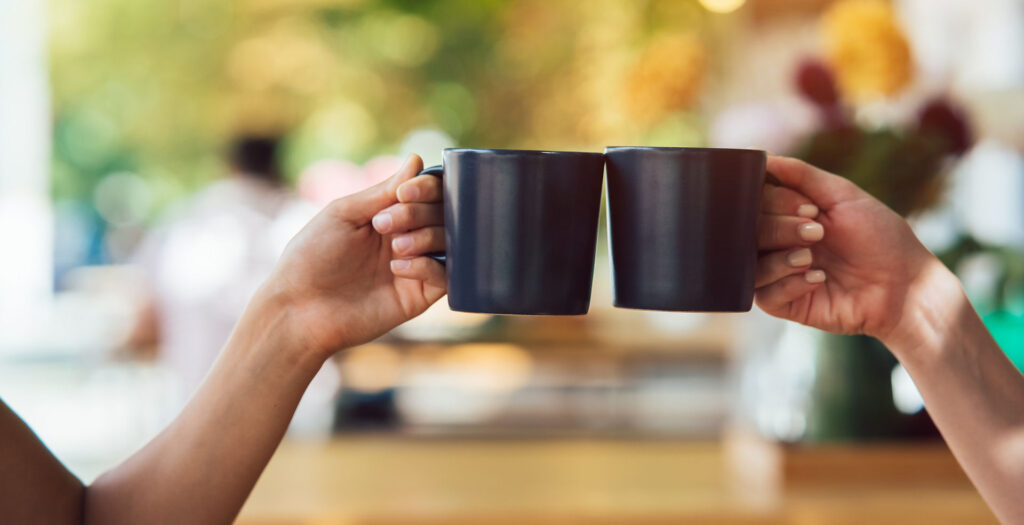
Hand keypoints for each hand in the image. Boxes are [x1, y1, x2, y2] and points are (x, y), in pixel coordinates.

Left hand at [261, 154, 445, 357]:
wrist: (299, 308)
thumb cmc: (312, 257)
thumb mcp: (344, 213)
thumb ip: (383, 191)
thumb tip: (416, 159)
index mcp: (389, 214)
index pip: (429, 192)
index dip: (426, 187)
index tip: (404, 193)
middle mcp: (407, 237)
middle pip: (443, 213)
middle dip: (420, 213)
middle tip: (384, 224)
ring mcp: (415, 267)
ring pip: (450, 242)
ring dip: (426, 237)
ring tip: (395, 248)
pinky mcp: (418, 297)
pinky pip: (445, 277)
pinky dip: (428, 266)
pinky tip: (398, 268)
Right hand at [755, 155, 953, 347]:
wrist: (904, 286)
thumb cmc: (879, 238)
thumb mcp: (842, 195)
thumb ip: (800, 174)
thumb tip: (761, 156)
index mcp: (787, 215)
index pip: (755, 202)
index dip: (775, 202)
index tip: (809, 208)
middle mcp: (777, 243)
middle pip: (747, 230)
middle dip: (781, 229)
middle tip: (818, 233)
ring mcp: (778, 274)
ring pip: (749, 263)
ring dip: (782, 257)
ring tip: (813, 258)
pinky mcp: (783, 304)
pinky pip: (764, 294)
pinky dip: (790, 284)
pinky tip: (818, 280)